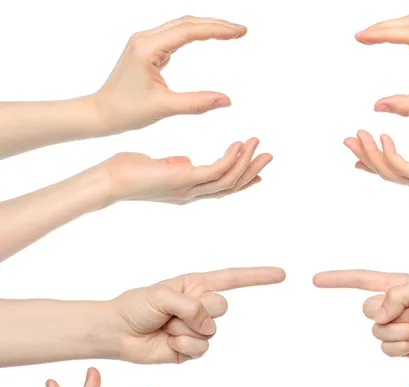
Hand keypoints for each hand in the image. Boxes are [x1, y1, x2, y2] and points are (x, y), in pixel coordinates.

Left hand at [93, 16, 245, 133]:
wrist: (101, 112)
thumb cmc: (127, 111)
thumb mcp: (165, 108)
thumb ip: (197, 103)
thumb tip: (226, 100)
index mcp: (148, 47)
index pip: (190, 30)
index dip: (218, 30)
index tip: (240, 32)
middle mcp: (145, 38)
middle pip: (187, 22)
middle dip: (216, 25)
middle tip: (241, 31)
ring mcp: (145, 42)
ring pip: (181, 26)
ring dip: (206, 27)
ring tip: (230, 33)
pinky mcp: (147, 50)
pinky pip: (174, 36)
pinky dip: (194, 35)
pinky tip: (207, 38)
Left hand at [104, 138, 271, 205]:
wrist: (112, 179)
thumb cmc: (129, 170)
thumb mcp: (158, 167)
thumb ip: (175, 166)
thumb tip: (186, 161)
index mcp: (188, 190)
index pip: (222, 187)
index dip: (242, 179)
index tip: (258, 172)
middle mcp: (192, 193)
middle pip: (231, 186)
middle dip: (252, 171)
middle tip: (269, 155)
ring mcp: (189, 188)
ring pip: (228, 180)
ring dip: (246, 162)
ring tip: (257, 143)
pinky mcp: (183, 179)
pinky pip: (214, 170)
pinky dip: (230, 158)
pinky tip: (237, 144)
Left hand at [110, 267, 285, 363]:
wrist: (118, 332)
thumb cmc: (137, 306)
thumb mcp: (162, 295)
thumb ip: (190, 305)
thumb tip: (208, 323)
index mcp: (196, 286)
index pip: (233, 279)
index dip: (258, 277)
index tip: (281, 275)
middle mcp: (201, 306)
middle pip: (222, 307)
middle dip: (199, 310)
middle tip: (176, 312)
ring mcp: (197, 328)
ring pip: (211, 331)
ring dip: (185, 330)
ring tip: (167, 327)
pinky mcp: (191, 349)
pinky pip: (200, 349)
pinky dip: (182, 346)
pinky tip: (168, 342)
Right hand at [314, 270, 408, 358]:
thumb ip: (395, 296)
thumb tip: (377, 316)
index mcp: (392, 286)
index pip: (358, 280)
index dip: (336, 279)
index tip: (315, 280)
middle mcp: (389, 306)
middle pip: (366, 310)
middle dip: (392, 313)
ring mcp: (393, 327)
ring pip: (378, 332)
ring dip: (404, 331)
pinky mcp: (400, 346)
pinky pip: (388, 349)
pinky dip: (406, 345)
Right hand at [344, 131, 408, 211]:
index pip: (393, 166)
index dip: (374, 158)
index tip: (360, 146)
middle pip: (383, 170)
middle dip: (364, 155)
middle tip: (348, 140)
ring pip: (386, 170)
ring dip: (370, 154)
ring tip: (359, 135)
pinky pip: (402, 166)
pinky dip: (389, 154)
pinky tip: (383, 137)